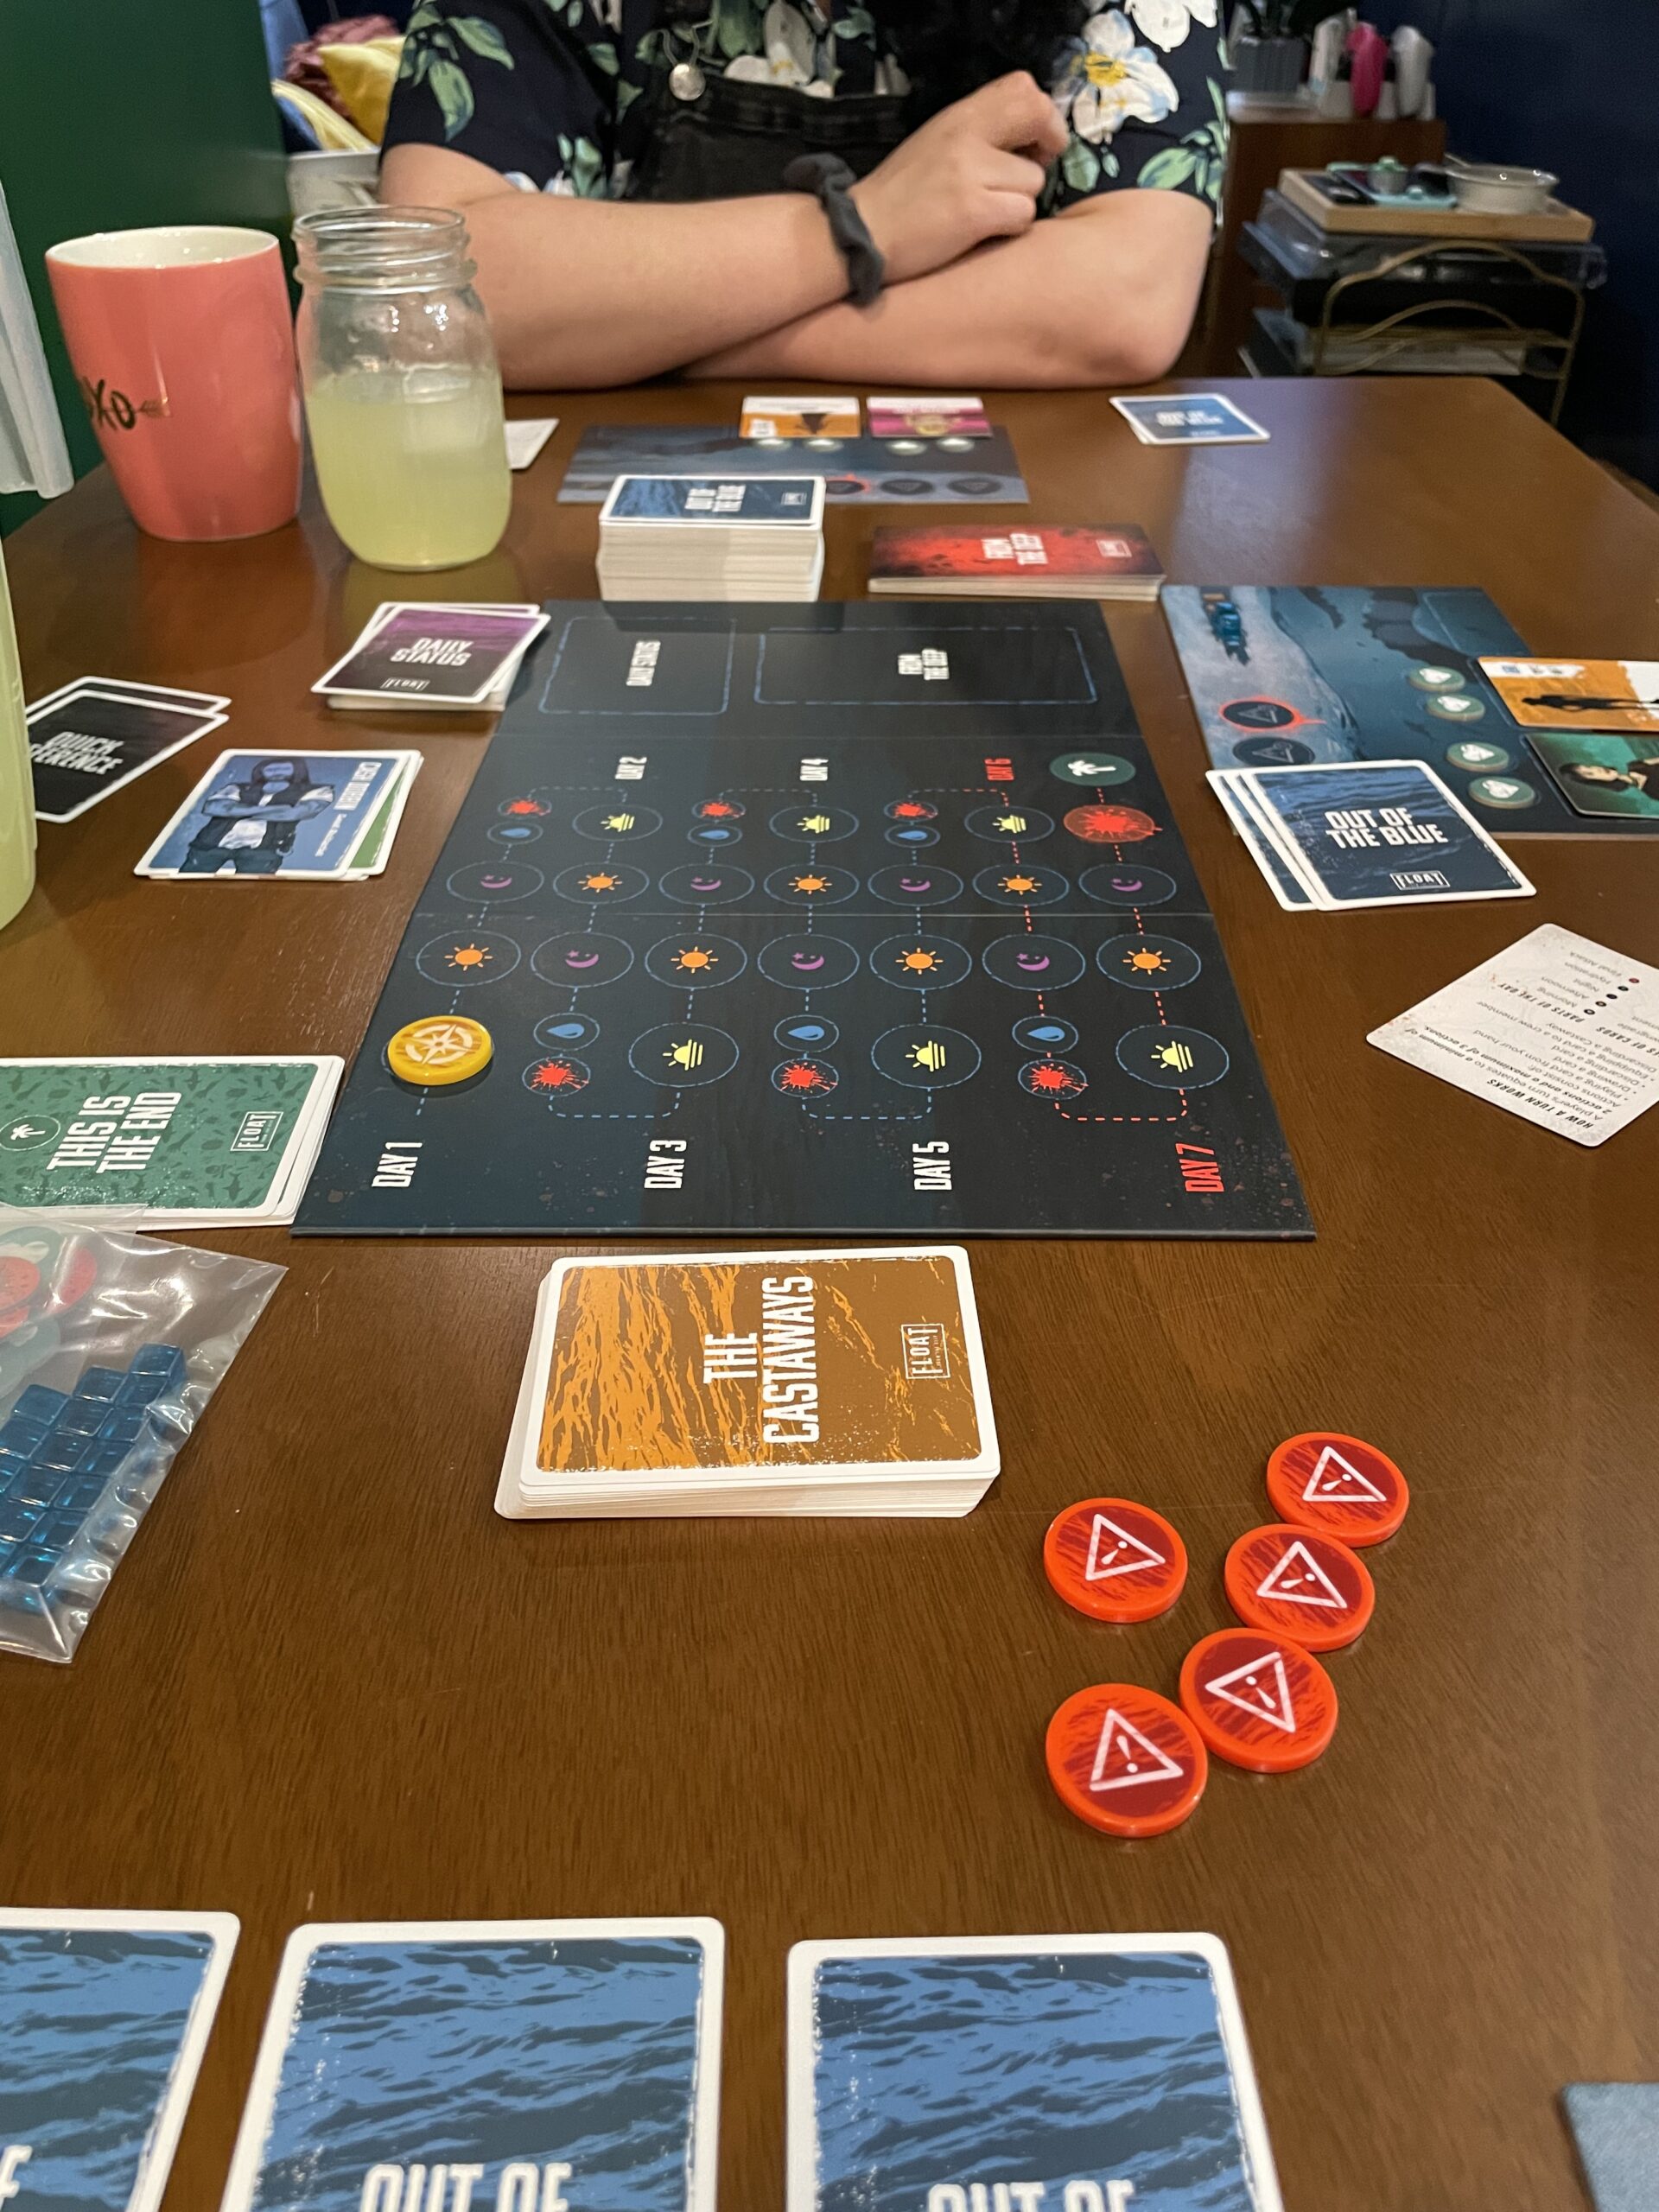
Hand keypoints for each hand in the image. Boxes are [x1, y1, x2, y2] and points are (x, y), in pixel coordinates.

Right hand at [851, 73, 1067, 286]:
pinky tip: (984, 230)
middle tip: (1030, 170)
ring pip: (1034, 182)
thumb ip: (978, 133)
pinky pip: (1023, 214)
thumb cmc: (902, 196)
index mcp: (959, 115)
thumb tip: (1027, 138)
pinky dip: (1011, 227)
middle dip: (1048, 145)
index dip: (1042, 114)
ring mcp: (971, 173)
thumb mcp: (937, 142)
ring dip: (1020, 201)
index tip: (1035, 142)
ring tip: (987, 210)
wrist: (863, 232)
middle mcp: (967, 135)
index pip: (1022, 88)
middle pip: (1038, 118)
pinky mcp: (974, 212)